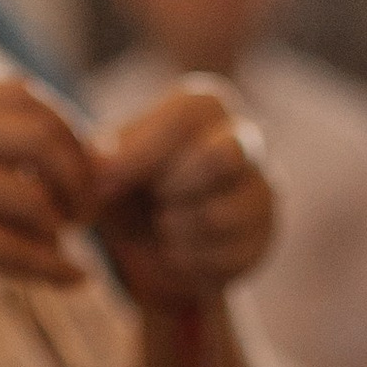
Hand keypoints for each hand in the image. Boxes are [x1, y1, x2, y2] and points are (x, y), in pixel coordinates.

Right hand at [0, 78, 102, 283]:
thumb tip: (102, 153)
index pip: (22, 94)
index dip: (69, 129)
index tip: (85, 167)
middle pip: (39, 135)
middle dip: (78, 175)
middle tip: (86, 211)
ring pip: (34, 197)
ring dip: (61, 227)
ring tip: (64, 246)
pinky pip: (22, 250)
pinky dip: (57, 269)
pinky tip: (74, 279)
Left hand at [93, 85, 273, 312]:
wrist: (153, 239)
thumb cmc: (129, 185)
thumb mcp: (105, 166)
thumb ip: (101, 158)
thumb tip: (102, 163)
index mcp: (204, 105)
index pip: (183, 117)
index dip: (141, 152)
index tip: (104, 183)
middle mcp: (245, 136)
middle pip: (221, 156)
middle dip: (172, 188)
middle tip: (152, 200)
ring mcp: (264, 186)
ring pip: (220, 214)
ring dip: (174, 231)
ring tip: (162, 226)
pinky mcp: (265, 235)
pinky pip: (226, 255)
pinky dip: (189, 261)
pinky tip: (176, 250)